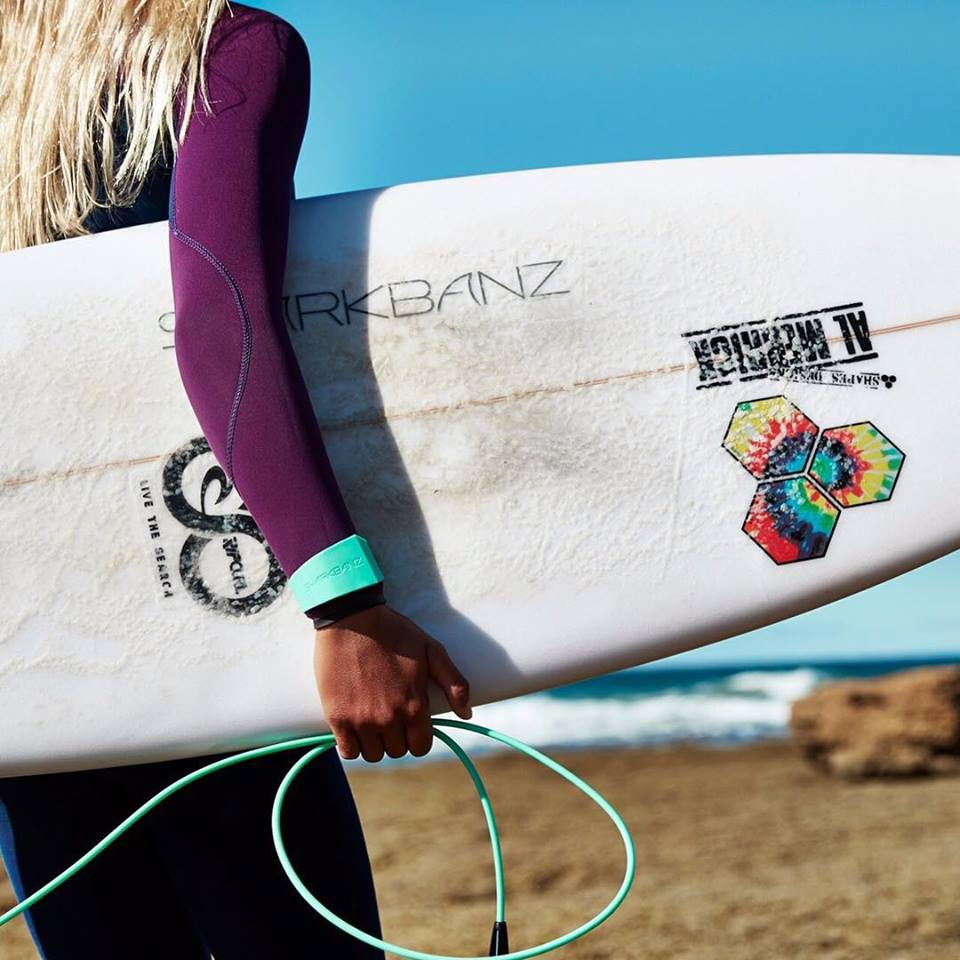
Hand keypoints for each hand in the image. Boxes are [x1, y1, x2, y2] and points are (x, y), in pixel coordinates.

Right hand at [314, 603, 471, 761]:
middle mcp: (389, 718)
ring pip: (372, 754)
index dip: (418, 737)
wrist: (352, 617)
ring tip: (372, 720)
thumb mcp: (432, 651)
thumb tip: (467, 714)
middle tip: (390, 716)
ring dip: (374, 742)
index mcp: (414, 706)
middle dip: (397, 738)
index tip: (411, 723)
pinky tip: (354, 727)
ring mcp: (361, 720)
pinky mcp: (337, 716)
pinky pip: (347, 750)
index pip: (420, 747)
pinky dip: (352, 744)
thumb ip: (454, 684)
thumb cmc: (394, 631)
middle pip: (396, 751)